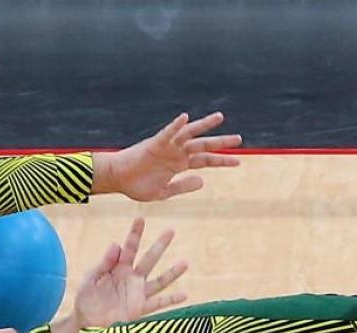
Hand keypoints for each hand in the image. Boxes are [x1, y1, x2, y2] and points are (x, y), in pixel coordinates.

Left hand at [69, 217, 188, 330]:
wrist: (86, 324)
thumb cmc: (86, 301)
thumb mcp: (90, 280)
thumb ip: (103, 264)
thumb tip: (116, 244)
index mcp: (118, 268)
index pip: (129, 248)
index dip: (135, 234)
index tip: (141, 219)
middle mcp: (132, 279)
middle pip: (149, 259)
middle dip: (160, 245)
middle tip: (171, 231)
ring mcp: (138, 293)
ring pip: (159, 281)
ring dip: (172, 272)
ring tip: (186, 263)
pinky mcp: (141, 309)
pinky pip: (159, 304)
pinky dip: (171, 300)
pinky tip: (184, 295)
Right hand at [92, 112, 240, 201]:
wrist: (117, 180)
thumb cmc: (136, 186)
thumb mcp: (164, 192)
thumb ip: (183, 187)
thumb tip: (203, 181)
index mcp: (179, 165)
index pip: (205, 161)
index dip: (221, 161)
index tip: (238, 162)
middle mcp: (176, 153)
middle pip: (203, 145)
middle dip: (220, 142)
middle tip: (239, 139)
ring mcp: (167, 147)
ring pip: (189, 134)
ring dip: (204, 125)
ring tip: (220, 117)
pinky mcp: (155, 144)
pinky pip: (167, 133)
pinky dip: (176, 125)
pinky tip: (185, 118)